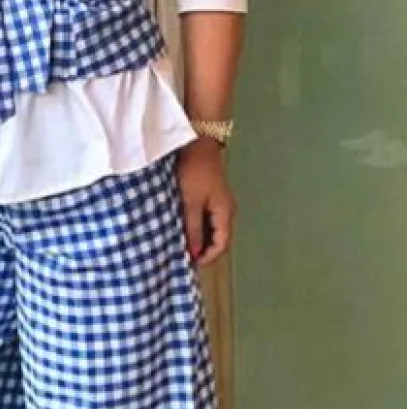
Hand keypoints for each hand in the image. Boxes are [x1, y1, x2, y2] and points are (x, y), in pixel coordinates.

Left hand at [176, 138, 234, 267]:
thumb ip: (193, 227)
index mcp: (224, 213)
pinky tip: (184, 228)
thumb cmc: (194, 171)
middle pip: (218, 239)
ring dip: (200, 239)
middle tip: (183, 258)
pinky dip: (198, 227)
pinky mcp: (211, 197)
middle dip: (203, 251)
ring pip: (213, 229)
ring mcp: (220, 203)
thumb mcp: (190, 201)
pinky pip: (207, 219)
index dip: (207, 257)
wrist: (198, 144)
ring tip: (181, 245)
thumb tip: (194, 251)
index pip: (221, 245)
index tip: (189, 264)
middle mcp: (226, 210)